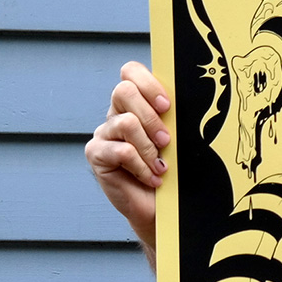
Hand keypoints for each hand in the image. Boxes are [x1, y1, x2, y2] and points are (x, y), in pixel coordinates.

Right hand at [84, 61, 169, 257]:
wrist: (162, 209)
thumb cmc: (174, 172)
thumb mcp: (178, 140)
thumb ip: (174, 118)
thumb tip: (185, 101)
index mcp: (137, 104)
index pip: (131, 72)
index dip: (148, 83)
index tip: (168, 105)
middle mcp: (117, 114)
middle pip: (123, 91)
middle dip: (151, 116)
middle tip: (167, 140)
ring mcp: (104, 134)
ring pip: (125, 122)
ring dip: (149, 147)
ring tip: (161, 166)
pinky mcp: (97, 155)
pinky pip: (121, 151)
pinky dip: (142, 166)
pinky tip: (152, 178)